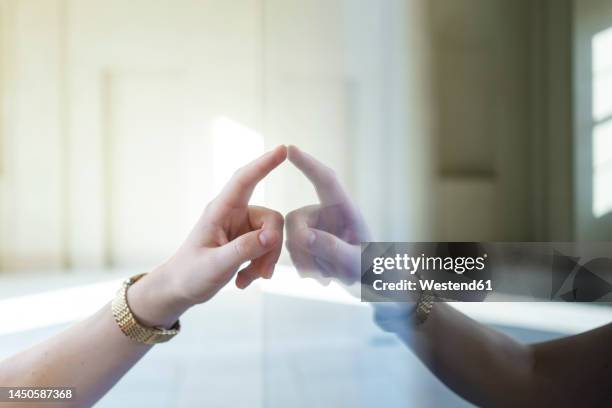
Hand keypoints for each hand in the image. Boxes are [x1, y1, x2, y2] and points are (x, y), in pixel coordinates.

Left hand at [128, 146, 286, 326]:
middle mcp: (233, 214)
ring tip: (248, 279)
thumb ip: (244, 249)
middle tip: (264, 272)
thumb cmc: (190, 274)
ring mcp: (240, 228)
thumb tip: (272, 236)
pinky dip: (260, 266)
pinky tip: (244, 280)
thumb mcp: (216, 264)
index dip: (264, 164)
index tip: (282, 149)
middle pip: (270, 218)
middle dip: (272, 246)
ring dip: (265, 260)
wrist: (179, 289)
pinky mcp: (245, 241)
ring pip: (271, 236)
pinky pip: (266, 248)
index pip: (244, 180)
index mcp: (220, 211)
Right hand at [285, 145, 368, 285]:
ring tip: (330, 276)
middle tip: (317, 270)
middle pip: (296, 218)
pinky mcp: (307, 241)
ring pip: (291, 238)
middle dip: (301, 244)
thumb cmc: (368, 268)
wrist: (366, 282)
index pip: (325, 180)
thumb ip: (333, 249)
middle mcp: (326, 214)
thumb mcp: (355, 262)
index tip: (290, 149)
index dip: (308, 164)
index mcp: (344, 208)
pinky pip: (292, 251)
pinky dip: (305, 267)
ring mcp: (315, 227)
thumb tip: (305, 235)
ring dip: (307, 261)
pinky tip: (324, 277)